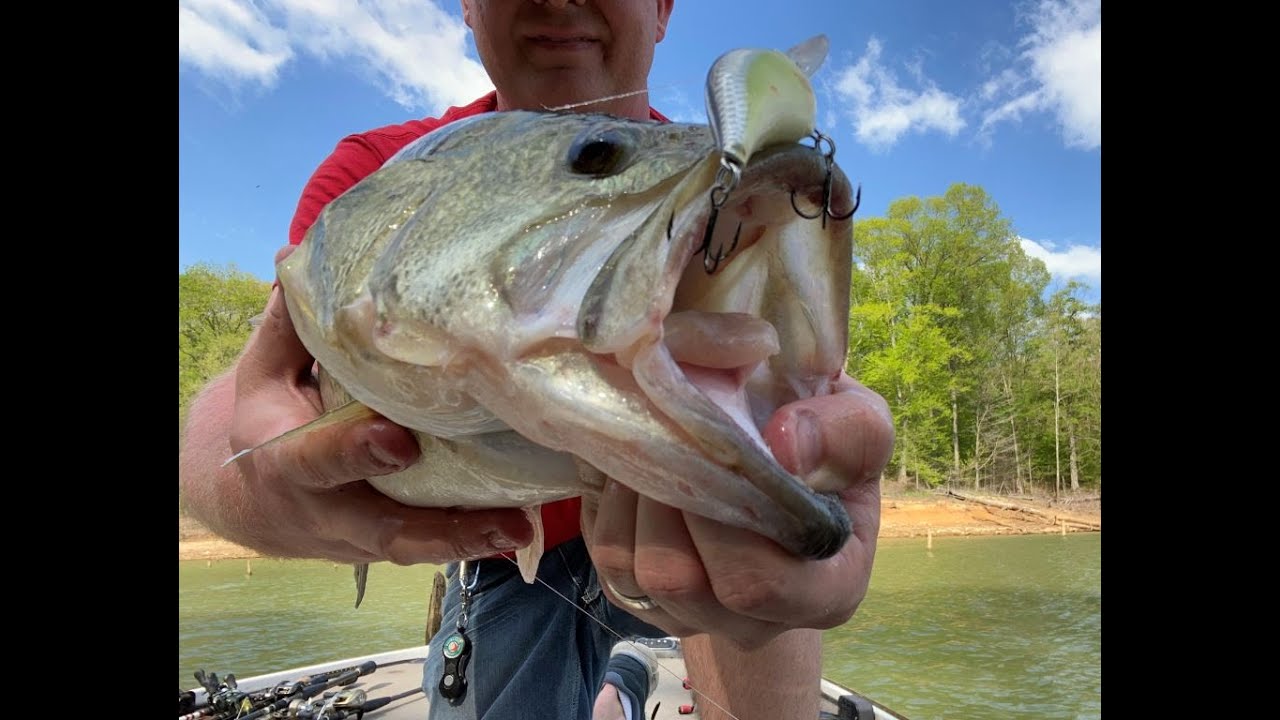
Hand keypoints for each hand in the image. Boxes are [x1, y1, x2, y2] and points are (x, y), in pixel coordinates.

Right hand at [222, 245, 533, 563]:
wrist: (260, 501)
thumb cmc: (274, 418)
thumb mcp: (266, 372)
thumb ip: (288, 326)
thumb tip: (295, 257)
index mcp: (284, 459)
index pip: (313, 460)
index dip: (352, 453)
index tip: (399, 441)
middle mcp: (322, 509)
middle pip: (379, 527)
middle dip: (434, 526)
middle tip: (494, 515)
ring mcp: (358, 537)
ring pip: (412, 547)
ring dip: (467, 540)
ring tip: (518, 527)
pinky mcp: (388, 546)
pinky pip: (429, 547)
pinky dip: (472, 540)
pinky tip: (516, 525)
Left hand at [581, 374, 892, 647]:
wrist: (779, 459)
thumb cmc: (822, 442)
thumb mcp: (858, 423)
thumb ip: (846, 431)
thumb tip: (787, 445)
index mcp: (827, 592)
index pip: (757, 582)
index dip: (720, 516)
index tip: (710, 442)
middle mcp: (759, 624)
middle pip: (682, 581)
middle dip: (663, 498)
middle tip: (664, 427)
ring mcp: (696, 619)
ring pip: (636, 573)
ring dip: (632, 496)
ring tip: (648, 436)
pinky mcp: (645, 602)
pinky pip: (609, 563)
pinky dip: (610, 506)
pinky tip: (633, 463)